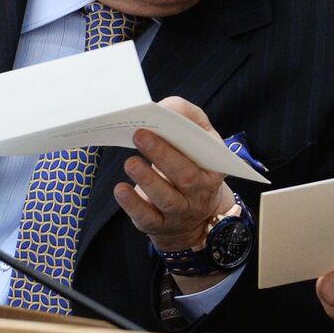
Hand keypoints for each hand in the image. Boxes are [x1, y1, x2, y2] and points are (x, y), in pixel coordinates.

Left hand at [112, 96, 234, 252]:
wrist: (193, 217)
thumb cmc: (190, 165)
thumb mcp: (199, 142)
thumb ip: (187, 119)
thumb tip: (163, 107)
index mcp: (213, 168)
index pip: (208, 153)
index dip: (191, 137)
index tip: (167, 120)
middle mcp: (200, 193)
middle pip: (187, 177)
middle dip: (163, 155)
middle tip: (140, 135)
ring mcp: (180, 212)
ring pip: (167, 199)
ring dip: (147, 180)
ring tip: (130, 162)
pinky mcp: (159, 225)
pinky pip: (147, 218)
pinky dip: (133, 204)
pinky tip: (121, 189)